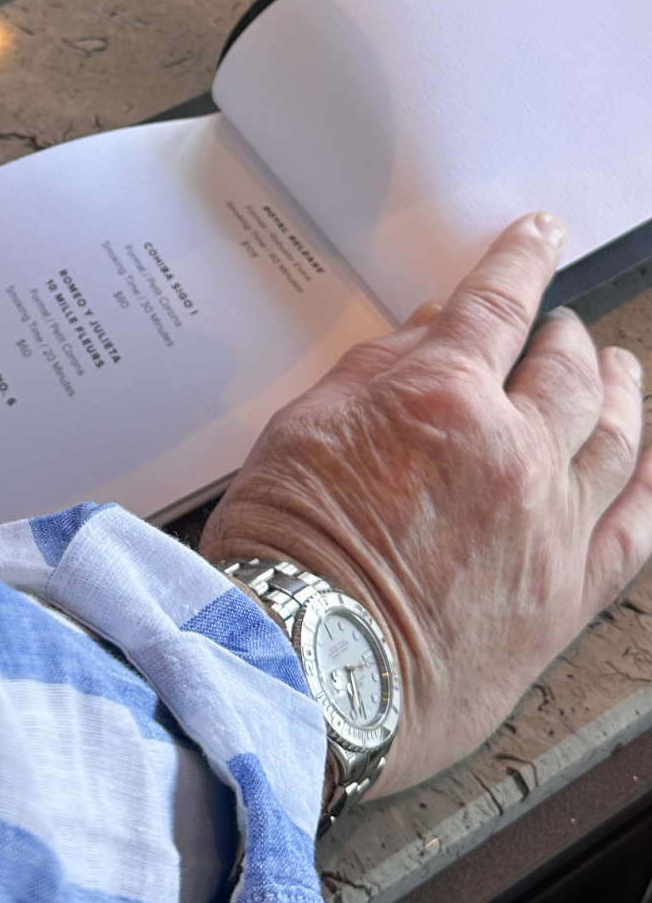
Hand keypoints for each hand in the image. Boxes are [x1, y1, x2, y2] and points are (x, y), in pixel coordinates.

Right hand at [200, 213, 651, 794]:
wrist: (307, 668)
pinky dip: (645, 484)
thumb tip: (430, 331)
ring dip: (622, 391)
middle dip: (567, 336)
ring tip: (620, 370)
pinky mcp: (567, 596)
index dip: (523, 259)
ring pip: (617, 438)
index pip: (498, 304)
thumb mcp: (305, 425)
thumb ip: (378, 369)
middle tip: (563, 326)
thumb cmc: (287, 552)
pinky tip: (645, 465)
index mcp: (441, 398)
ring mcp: (550, 525)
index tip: (541, 235)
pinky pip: (634, 528)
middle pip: (567, 369)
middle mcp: (512, 452)